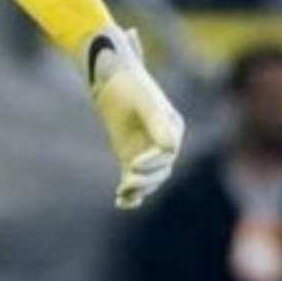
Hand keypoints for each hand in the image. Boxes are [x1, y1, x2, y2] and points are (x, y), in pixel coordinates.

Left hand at [83, 25, 184, 209]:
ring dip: (139, 189)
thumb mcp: (140, 99)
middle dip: (145, 180)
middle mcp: (165, 141)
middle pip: (161, 170)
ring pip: (151, 179)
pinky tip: (121, 203)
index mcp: (172, 126)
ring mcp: (149, 152)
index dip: (152, 162)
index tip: (132, 166)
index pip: (167, 152)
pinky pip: (136, 181)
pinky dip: (131, 194)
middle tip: (125, 183)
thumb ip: (156, 121)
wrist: (109, 78)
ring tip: (121, 194)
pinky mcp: (132, 158)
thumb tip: (171, 147)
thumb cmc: (126, 83)